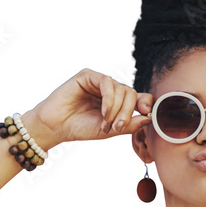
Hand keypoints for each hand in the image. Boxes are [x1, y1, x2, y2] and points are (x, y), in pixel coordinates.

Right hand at [26, 68, 153, 146]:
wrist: (55, 127)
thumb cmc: (80, 128)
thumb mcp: (110, 130)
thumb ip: (129, 124)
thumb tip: (149, 118)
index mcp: (117, 101)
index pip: (139, 97)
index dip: (146, 103)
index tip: (147, 113)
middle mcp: (110, 89)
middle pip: (131, 93)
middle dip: (127, 111)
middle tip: (117, 127)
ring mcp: (99, 82)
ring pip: (120, 88)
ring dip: (116, 108)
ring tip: (106, 123)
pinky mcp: (88, 76)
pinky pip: (106, 82)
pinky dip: (109, 98)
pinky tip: (103, 112)